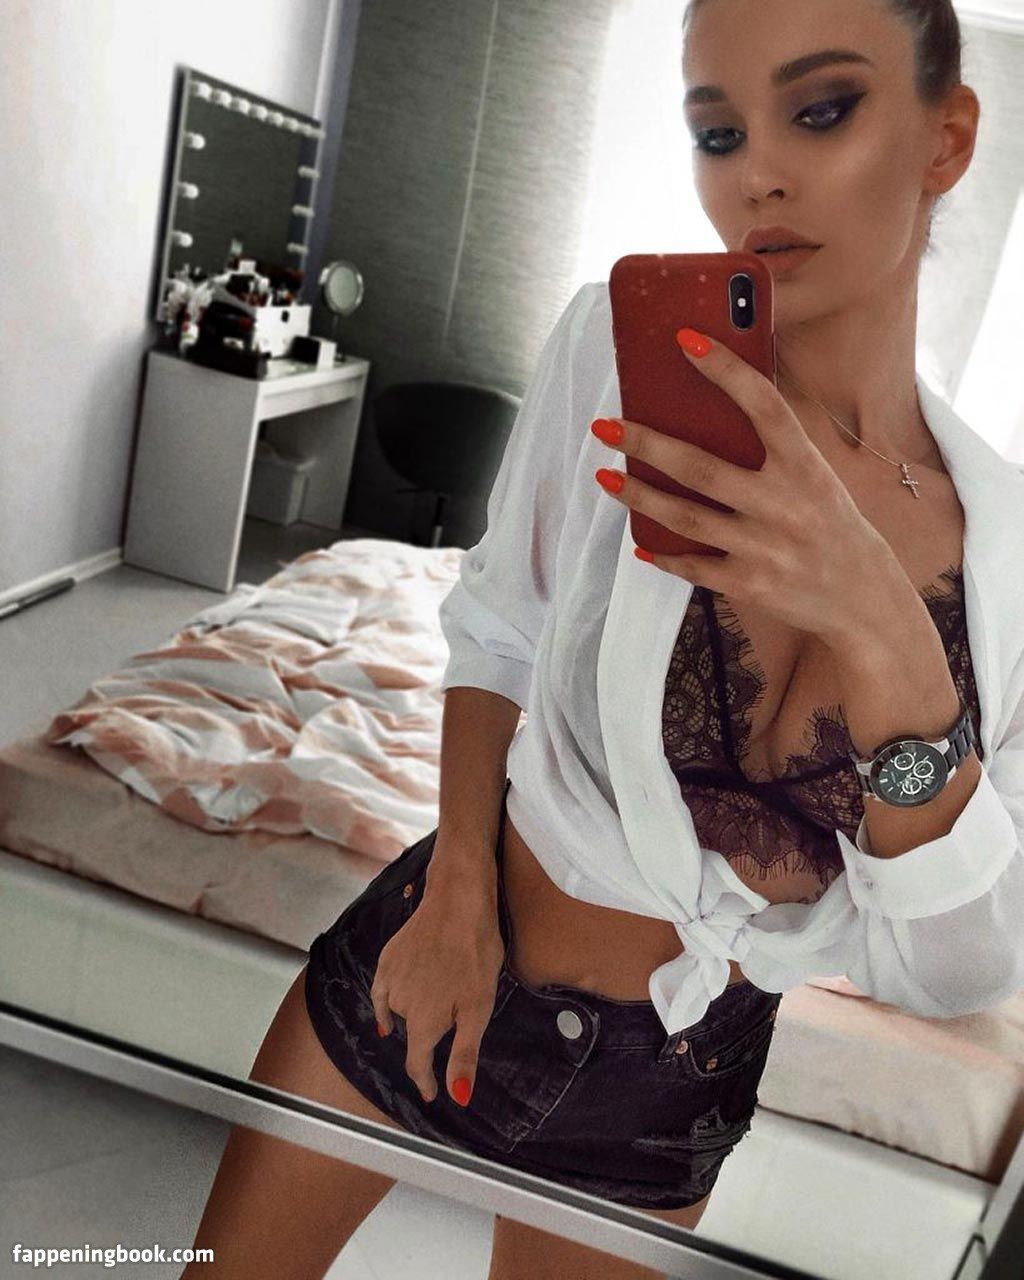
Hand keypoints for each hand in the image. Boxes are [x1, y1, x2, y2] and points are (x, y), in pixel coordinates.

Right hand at [370, 875, 505, 1106]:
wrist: (458, 902)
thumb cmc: (475, 954)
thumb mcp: (479, 1009)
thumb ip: (464, 1054)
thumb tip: (456, 1097)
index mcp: (423, 1022)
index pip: (418, 1064)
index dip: (426, 1082)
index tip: (432, 1093)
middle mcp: (400, 1005)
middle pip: (413, 1035)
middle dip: (427, 1041)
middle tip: (453, 1026)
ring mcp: (391, 980)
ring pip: (400, 1012)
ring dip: (414, 1016)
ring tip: (438, 1002)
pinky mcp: (388, 958)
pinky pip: (383, 992)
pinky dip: (387, 1005)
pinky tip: (389, 1014)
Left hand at [592, 327, 905, 645]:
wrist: (863, 597)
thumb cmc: (829, 525)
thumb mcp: (816, 479)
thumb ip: (773, 452)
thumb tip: (706, 414)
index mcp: (806, 466)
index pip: (765, 406)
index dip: (727, 371)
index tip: (686, 341)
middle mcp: (785, 504)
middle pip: (702, 468)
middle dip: (647, 444)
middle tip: (605, 425)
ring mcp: (765, 547)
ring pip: (687, 518)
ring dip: (639, 496)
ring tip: (606, 476)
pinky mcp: (751, 584)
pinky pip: (694, 566)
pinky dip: (663, 555)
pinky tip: (640, 543)